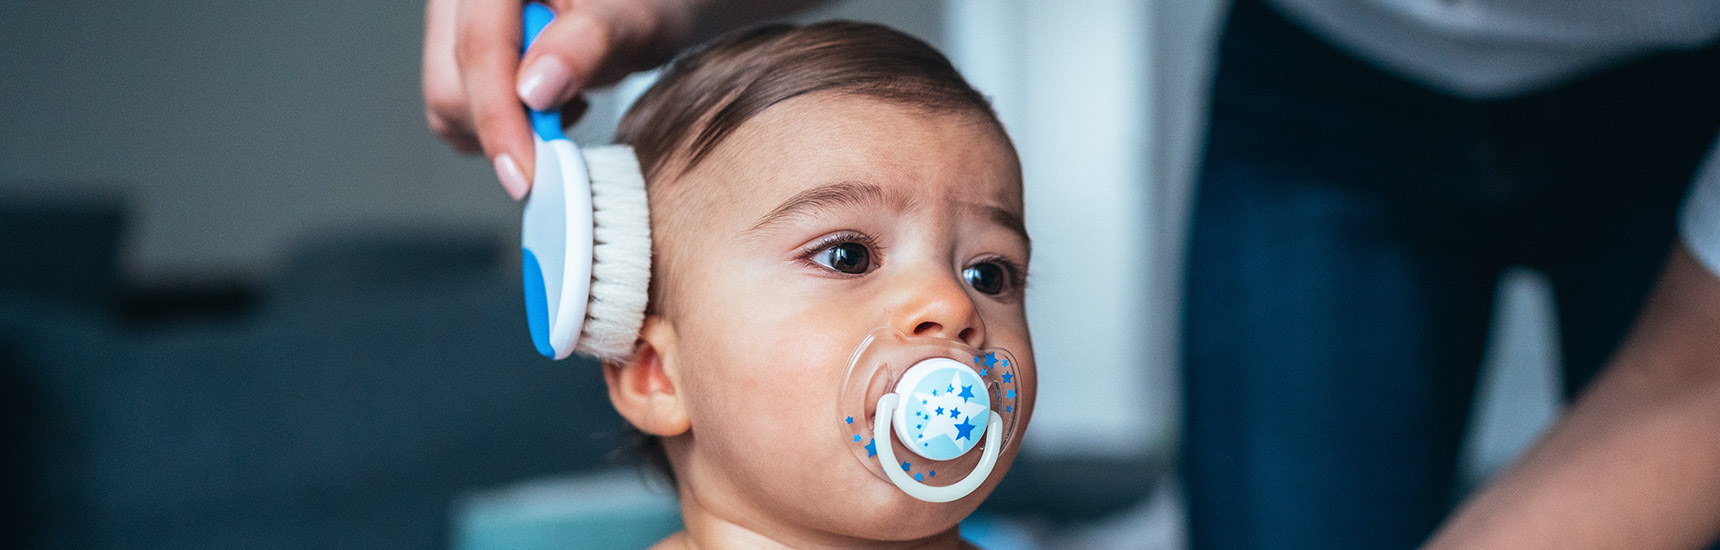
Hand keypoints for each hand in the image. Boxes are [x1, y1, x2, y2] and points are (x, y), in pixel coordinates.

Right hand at [422, 0, 692, 198]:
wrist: (645, 5)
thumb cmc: (646, 3)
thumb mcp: (636, 18)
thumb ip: (588, 42)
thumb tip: (533, 91)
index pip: (479, 47)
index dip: (498, 118)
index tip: (525, 172)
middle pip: (450, 81)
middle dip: (506, 126)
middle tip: (570, 124)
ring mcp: (457, 22)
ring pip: (448, 102)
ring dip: (505, 127)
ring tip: (565, 100)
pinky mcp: (459, 51)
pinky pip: (456, 108)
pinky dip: (500, 125)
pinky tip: (546, 102)